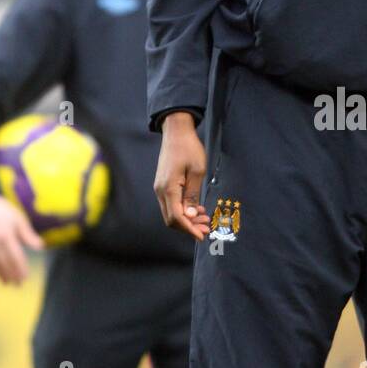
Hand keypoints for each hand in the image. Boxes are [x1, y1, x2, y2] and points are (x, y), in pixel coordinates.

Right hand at [0, 193, 43, 283]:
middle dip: (11, 275)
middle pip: (4, 262)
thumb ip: (28, 234)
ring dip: (0, 274)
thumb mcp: (18, 218)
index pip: (15, 257)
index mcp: (6, 234)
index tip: (25, 278)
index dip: (20, 269)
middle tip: (17, 285)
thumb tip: (41, 247)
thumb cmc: (2, 209)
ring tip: (6, 282)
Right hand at [153, 112, 209, 240]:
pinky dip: (182, 210)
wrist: (176, 132)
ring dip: (186, 219)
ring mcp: (160, 188)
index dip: (189, 229)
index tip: (202, 235)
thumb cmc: (189, 148)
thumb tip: (189, 215)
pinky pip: (171, 204)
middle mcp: (160, 190)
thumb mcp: (197, 171)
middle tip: (206, 226)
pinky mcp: (163, 185)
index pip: (176, 217)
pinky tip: (195, 209)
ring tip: (204, 218)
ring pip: (170, 212)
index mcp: (168, 188)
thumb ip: (193, 195)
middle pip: (171, 219)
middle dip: (188, 226)